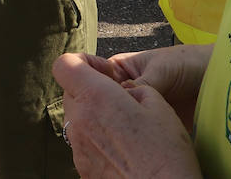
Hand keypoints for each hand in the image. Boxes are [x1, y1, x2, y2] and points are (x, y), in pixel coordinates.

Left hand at [53, 53, 201, 178]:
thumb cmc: (165, 153)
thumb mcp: (158, 103)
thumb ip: (132, 88)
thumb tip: (123, 92)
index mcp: (95, 98)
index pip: (64, 65)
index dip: (84, 61)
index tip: (105, 72)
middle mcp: (79, 122)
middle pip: (71, 92)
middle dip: (91, 90)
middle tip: (120, 100)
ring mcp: (77, 149)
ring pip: (77, 120)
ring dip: (94, 116)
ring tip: (125, 129)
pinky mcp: (82, 169)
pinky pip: (84, 144)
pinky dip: (97, 140)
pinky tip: (122, 149)